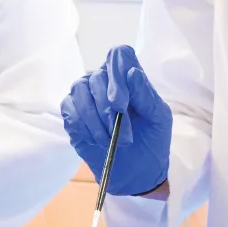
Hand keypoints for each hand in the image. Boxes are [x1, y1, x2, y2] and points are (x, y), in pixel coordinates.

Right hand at [60, 45, 172, 196]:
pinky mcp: (72, 114)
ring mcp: (86, 96)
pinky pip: (69, 110)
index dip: (117, 73)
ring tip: (110, 140)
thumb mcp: (158, 118)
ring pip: (79, 91)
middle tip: (124, 134)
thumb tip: (131, 72)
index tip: (122, 103)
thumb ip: (145, 94)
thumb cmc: (152, 140)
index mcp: (128, 76)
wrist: (138, 172)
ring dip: (95, 119)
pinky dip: (84, 127)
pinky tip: (97, 141)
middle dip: (108, 109)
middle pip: (97, 76)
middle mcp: (104, 80)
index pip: (119, 54)